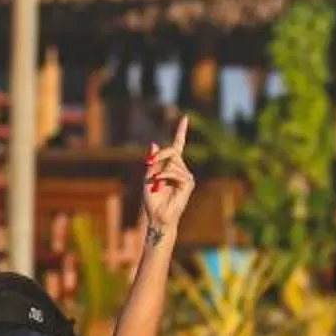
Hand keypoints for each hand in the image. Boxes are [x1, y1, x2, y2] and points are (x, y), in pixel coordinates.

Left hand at [143, 113, 195, 237]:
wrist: (157, 217)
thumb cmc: (152, 201)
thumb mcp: (148, 177)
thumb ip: (152, 162)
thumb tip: (154, 143)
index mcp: (172, 167)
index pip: (178, 146)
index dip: (181, 132)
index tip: (184, 118)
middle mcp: (181, 169)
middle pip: (173, 150)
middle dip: (160, 154)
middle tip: (149, 162)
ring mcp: (186, 176)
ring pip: (173, 161)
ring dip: (160, 171)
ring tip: (156, 184)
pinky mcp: (188, 183)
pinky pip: (175, 172)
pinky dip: (164, 176)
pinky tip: (159, 183)